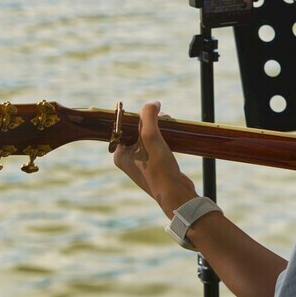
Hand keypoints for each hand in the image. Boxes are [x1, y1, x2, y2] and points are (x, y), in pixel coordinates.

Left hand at [113, 101, 197, 217]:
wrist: (175, 193)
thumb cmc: (158, 166)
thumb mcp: (151, 136)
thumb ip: (148, 116)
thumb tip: (153, 103)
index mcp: (120, 154)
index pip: (124, 128)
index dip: (137, 116)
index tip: (151, 111)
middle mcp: (128, 160)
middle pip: (137, 131)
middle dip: (151, 121)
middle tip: (163, 116)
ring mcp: (142, 164)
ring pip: (148, 139)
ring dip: (159, 129)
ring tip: (170, 123)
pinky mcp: (156, 167)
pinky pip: (157, 147)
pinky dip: (164, 139)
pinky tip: (174, 136)